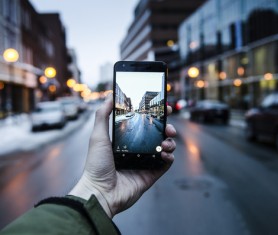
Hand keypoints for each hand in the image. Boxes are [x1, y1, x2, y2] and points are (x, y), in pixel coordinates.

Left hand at [70, 93, 175, 217]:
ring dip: (169, 142)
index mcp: (128, 140)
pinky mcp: (151, 174)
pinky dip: (169, 157)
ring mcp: (146, 162)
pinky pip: (166, 163)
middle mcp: (138, 149)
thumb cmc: (97, 164)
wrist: (100, 192)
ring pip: (165, 147)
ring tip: (165, 143)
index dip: (156, 116)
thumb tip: (110, 97)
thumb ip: (102, 115)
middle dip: (167, 128)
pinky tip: (165, 154)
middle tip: (168, 127)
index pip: (145, 124)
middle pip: (158, 134)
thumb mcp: (98, 136)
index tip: (164, 109)